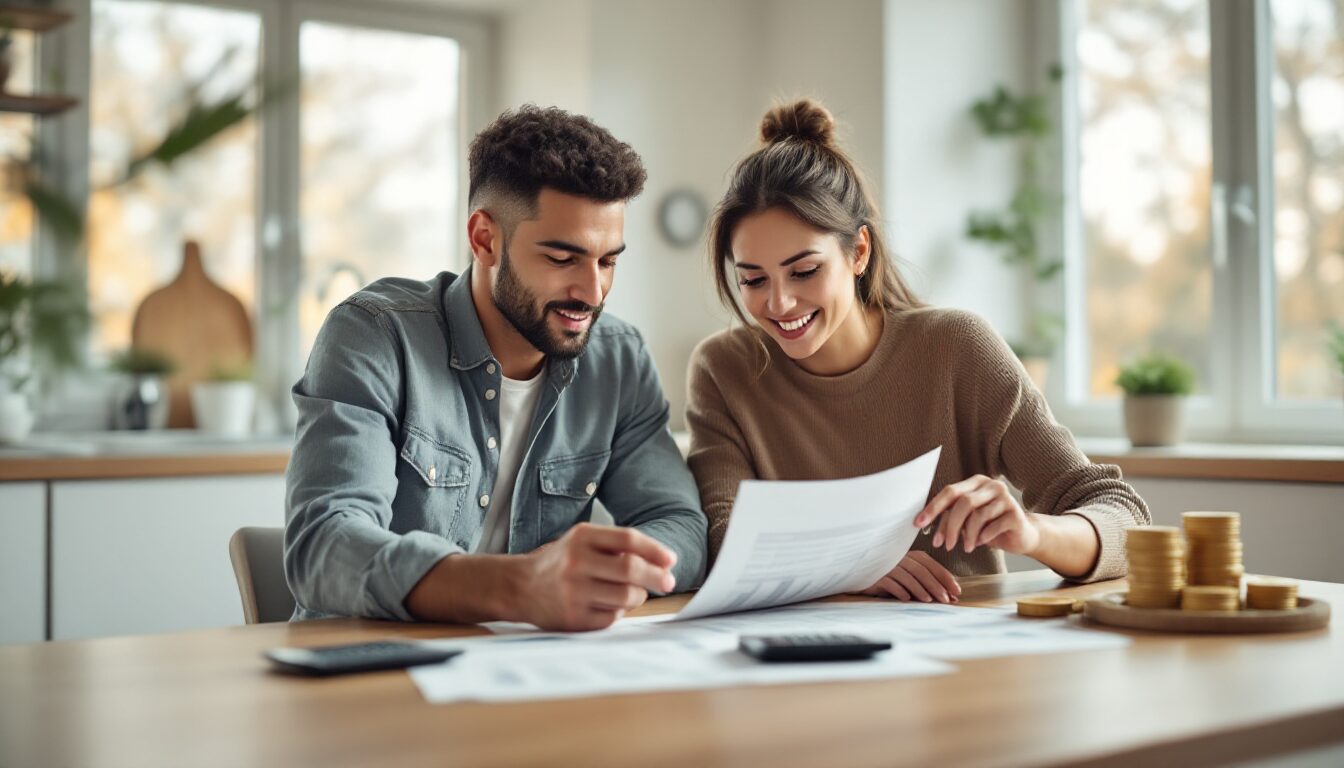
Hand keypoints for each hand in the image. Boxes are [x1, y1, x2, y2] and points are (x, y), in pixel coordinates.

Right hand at [518, 523, 676, 630]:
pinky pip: (612, 617)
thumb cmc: (560, 562)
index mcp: (581, 537)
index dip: (655, 550)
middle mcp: (576, 562)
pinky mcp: (573, 618)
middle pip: (630, 569)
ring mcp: (573, 592)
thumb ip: (616, 546)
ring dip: (638, 596)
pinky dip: (619, 612)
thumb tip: (661, 562)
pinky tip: (609, 605)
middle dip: (656, 577)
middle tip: (669, 582)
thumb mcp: (582, 542)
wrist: (519, 587)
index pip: (628, 539)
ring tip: (633, 593)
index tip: (671, 560)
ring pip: (626, 597)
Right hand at [860, 551, 960, 602]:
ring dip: (920, 588)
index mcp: (910, 555)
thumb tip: (949, 596)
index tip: (956, 591)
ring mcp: (887, 565)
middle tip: (946, 599)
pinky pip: (889, 581)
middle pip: (922, 570)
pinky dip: (899, 590)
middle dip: (936, 585)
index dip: (945, 577)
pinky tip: (907, 599)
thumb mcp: (909, 579)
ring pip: (907, 575)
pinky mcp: (874, 574)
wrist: (860, 574)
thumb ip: (926, 584)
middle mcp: (900, 557)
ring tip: (929, 600)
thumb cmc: (889, 578)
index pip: (931, 565)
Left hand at [914, 475, 1041, 556]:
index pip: (950, 491)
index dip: (933, 507)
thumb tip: (925, 524)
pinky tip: (981, 543)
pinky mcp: (1016, 514)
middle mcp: (992, 486)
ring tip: (966, 547)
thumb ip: (951, 516)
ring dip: (968, 535)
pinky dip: (983, 538)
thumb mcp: (968, 520)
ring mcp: (1006, 498)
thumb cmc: (990, 526)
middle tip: (944, 544)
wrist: (1022, 535)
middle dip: (950, 526)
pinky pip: (993, 526)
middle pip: (963, 502)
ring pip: (977, 515)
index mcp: (976, 482)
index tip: (918, 523)